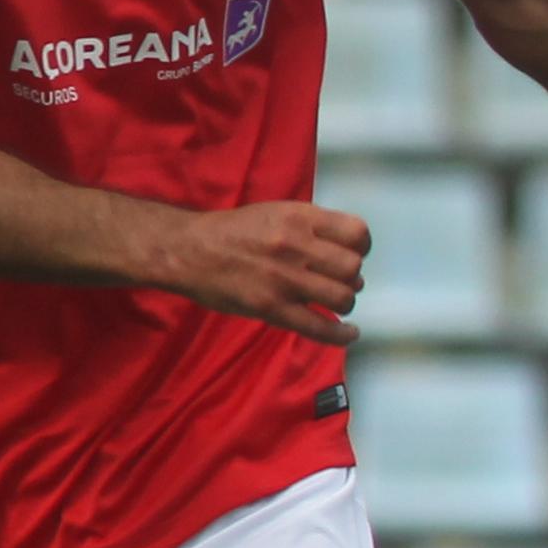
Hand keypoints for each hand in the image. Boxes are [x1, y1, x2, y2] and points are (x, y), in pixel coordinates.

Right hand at [161, 199, 368, 345]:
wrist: (186, 250)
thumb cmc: (233, 231)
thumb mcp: (277, 212)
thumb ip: (313, 226)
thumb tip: (351, 250)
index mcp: (299, 218)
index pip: (357, 233)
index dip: (361, 247)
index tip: (353, 254)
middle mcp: (295, 246)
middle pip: (353, 268)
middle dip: (351, 277)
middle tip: (336, 280)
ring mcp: (283, 279)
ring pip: (343, 297)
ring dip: (343, 302)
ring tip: (332, 300)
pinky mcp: (271, 308)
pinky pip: (319, 327)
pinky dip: (341, 335)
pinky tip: (350, 334)